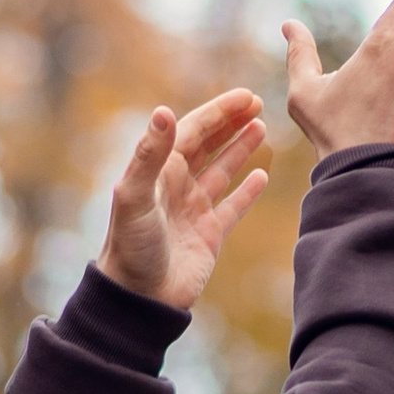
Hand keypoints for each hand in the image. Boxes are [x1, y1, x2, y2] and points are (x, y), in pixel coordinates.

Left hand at [96, 88, 268, 309]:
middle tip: (258, 103)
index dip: (219, 112)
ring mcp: (194, 210)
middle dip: (231, 123)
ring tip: (260, 127)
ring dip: (239, 148)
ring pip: (222, 171)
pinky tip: (262, 175)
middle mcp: (177, 186)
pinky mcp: (209, 236)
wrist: (139, 298)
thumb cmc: (131, 246)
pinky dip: (247, 190)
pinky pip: (232, 206)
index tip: (247, 96)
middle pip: (208, 144)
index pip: (193, 130)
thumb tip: (164, 111)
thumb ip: (150, 154)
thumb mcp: (135, 195)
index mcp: (160, 172)